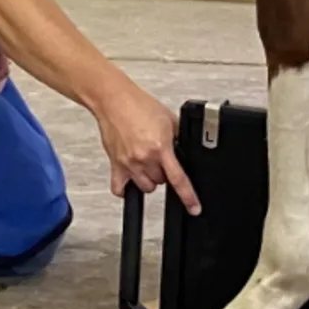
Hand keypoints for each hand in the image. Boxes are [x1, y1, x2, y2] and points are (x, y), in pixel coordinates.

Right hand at [95, 85, 201, 214]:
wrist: (114, 100)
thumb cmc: (139, 106)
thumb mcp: (169, 120)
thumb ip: (178, 138)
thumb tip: (185, 152)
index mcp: (161, 147)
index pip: (178, 179)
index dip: (189, 196)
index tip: (194, 208)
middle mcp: (144, 158)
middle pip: (161, 182)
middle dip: (164, 173)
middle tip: (161, 158)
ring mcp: (128, 163)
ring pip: (145, 187)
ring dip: (150, 178)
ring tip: (148, 163)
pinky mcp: (115, 164)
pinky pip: (120, 188)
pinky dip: (127, 187)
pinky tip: (132, 177)